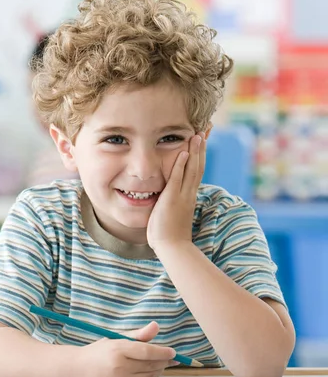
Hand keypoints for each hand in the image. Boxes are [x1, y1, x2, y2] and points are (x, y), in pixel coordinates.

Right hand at [76, 321, 175, 376]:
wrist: (80, 369)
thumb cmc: (100, 351)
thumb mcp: (117, 338)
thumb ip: (139, 334)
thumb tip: (156, 325)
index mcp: (119, 349)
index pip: (147, 351)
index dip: (163, 352)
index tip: (173, 352)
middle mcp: (120, 367)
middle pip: (151, 365)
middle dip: (163, 361)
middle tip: (168, 356)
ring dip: (158, 370)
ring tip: (158, 363)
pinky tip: (149, 373)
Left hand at [147, 133, 205, 251]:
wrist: (172, 248)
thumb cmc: (170, 234)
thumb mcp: (173, 213)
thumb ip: (174, 202)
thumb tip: (170, 196)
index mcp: (189, 195)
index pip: (197, 170)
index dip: (201, 154)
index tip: (203, 139)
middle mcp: (189, 193)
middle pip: (199, 165)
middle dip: (202, 146)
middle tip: (207, 128)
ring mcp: (183, 195)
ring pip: (192, 169)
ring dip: (195, 151)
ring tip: (198, 133)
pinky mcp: (172, 199)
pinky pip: (177, 178)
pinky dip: (181, 164)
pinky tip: (183, 151)